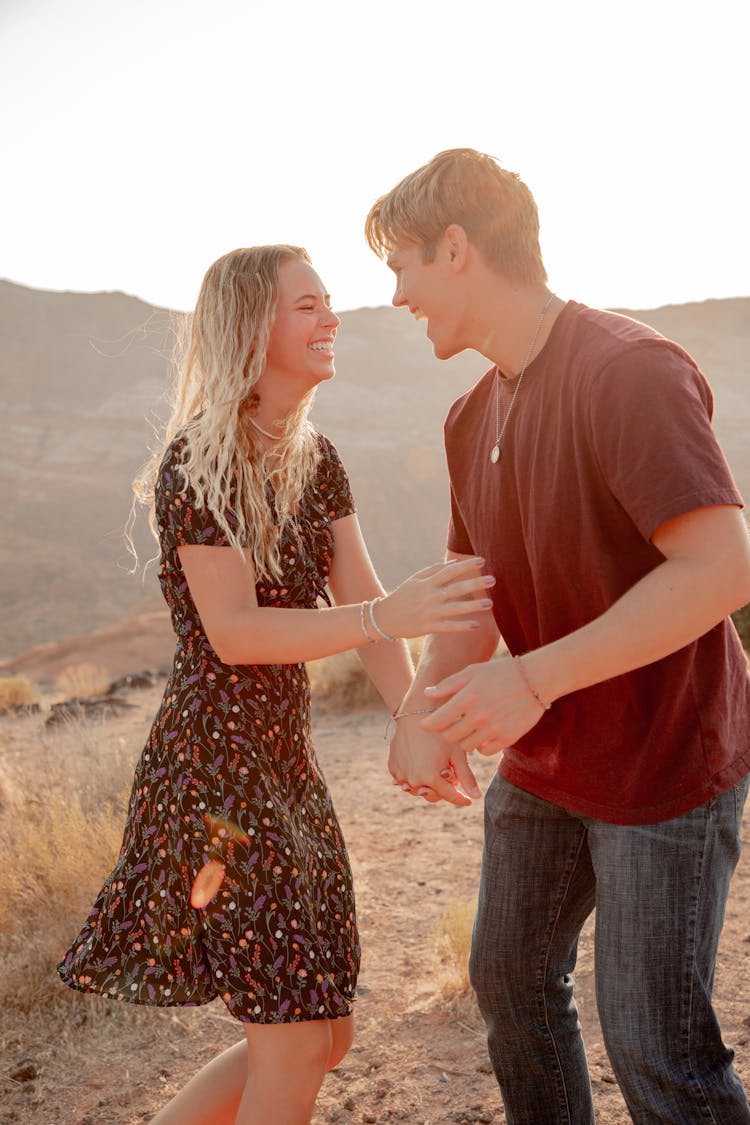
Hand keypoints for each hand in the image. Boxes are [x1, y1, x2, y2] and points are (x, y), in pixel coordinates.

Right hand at [377, 558, 493, 639]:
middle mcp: (429, 596)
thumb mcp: (414, 580)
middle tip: (493, 579)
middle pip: (456, 589)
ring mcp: (429, 612)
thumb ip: (433, 570)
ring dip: (473, 606)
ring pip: (455, 608)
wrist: (384, 618)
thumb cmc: (402, 596)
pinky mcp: (428, 627)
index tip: (483, 561)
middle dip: (475, 584)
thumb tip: (454, 563)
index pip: (450, 571)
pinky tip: (476, 625)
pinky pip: (448, 627)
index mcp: (426, 583)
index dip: (466, 566)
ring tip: (490, 604)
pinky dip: (462, 626)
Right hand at [389, 714, 480, 806]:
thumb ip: (466, 777)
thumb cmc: (440, 732)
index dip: (460, 800)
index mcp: (431, 778)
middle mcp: (414, 780)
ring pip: (417, 790)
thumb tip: (476, 797)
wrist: (414, 714)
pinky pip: (404, 780)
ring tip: (435, 770)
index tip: (468, 801)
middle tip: (449, 775)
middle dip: (443, 789)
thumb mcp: (457, 753)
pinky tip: (420, 767)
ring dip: (427, 785)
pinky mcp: (393, 768)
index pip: (449, 796)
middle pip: (432, 796)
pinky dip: (413, 777)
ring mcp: (401, 775)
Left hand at [421, 655, 545, 752]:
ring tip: (467, 727)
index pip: (437, 721)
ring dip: (463, 738)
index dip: (428, 724)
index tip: (426, 723)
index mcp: (467, 698)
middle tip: (448, 725)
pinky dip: (480, 745)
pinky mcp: (507, 738)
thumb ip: (448, 685)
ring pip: (466, 746)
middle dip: (445, 731)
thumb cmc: (501, 672)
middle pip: (449, 736)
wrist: (535, 680)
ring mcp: (493, 730)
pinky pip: (484, 751)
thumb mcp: (473, 672)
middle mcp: (479, 717)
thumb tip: (427, 694)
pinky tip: (483, 734)